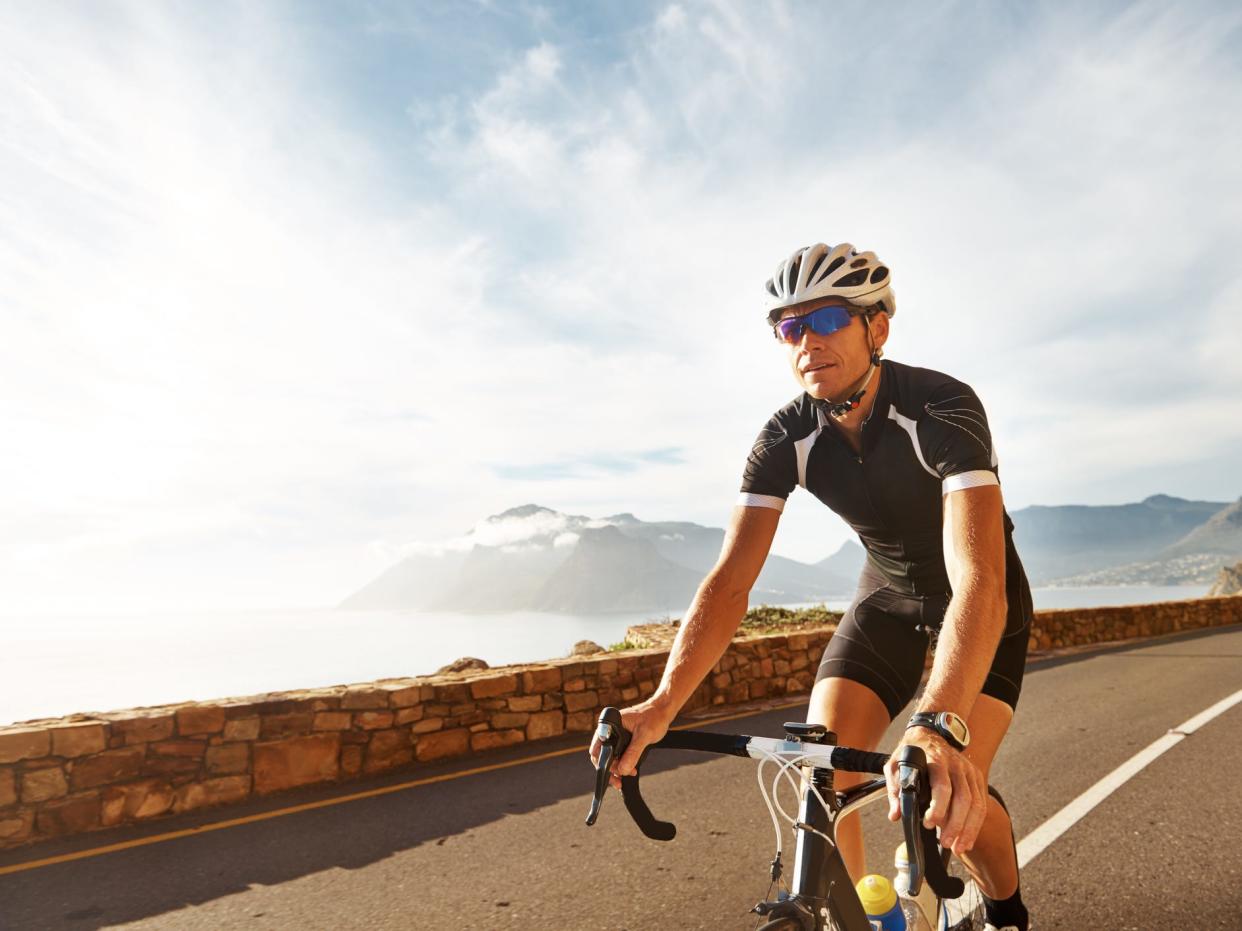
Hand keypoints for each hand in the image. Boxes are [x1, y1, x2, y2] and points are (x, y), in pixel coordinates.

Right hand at [587, 699, 673, 789]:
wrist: (662, 711)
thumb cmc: (654, 717)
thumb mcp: (644, 736)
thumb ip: (633, 752)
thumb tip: (623, 769)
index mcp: (611, 724)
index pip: (598, 747)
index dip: (603, 762)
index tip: (613, 773)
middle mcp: (610, 730)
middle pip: (602, 755)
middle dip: (611, 769)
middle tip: (619, 781)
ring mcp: (616, 735)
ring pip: (610, 756)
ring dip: (617, 768)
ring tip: (626, 776)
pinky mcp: (623, 740)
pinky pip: (618, 754)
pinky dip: (622, 763)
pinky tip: (628, 770)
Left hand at [884, 728, 987, 855]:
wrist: (930, 732)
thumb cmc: (911, 751)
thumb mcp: (895, 764)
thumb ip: (895, 789)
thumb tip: (896, 815)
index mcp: (935, 760)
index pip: (942, 786)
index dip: (938, 807)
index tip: (929, 824)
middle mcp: (955, 765)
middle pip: (963, 798)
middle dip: (956, 825)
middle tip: (946, 843)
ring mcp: (968, 770)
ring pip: (976, 803)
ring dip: (968, 829)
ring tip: (958, 847)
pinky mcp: (976, 777)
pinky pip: (981, 803)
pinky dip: (976, 824)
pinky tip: (968, 839)